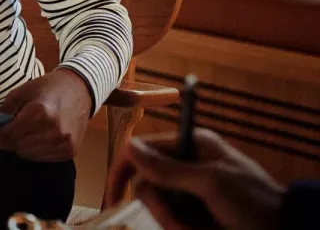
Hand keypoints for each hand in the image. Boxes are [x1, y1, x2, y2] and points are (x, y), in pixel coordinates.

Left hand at [0, 68, 92, 161]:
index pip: (6, 135)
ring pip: (27, 154)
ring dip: (19, 145)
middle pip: (15, 146)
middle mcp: (53, 132)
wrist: (80, 90)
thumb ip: (4, 112)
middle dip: (3, 140)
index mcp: (40, 114)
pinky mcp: (69, 152)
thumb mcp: (21, 92)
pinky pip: (41, 158)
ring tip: (23, 129)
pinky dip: (32, 149)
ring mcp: (63, 144)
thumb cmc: (48, 88)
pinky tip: (35, 136)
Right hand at [106, 129, 285, 229]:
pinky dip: (180, 229)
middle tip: (181, 225)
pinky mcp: (197, 213)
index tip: (113, 197)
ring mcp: (192, 191)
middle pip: (148, 184)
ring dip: (173, 223)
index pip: (143, 150)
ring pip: (159, 206)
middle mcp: (188, 166)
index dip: (124, 171)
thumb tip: (130, 146)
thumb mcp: (210, 182)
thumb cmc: (255, 202)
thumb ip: (168, 167)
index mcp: (192, 146)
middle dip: (160, 208)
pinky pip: (173, 220)